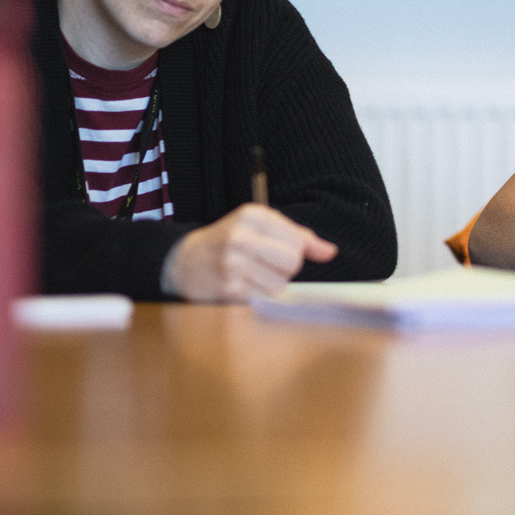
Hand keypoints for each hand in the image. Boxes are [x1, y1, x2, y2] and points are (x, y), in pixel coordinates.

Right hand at [162, 204, 337, 301]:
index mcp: (253, 216)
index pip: (297, 242)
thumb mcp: (260, 227)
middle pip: (292, 264)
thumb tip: (330, 252)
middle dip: (284, 269)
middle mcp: (241, 237)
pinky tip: (242, 285)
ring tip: (251, 275)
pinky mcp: (228, 289)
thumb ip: (298, 237)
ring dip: (271, 285)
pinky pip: (263, 299)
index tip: (276, 251)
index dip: (294, 251)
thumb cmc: (230, 241)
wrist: (185, 261)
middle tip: (264, 265)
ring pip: (280, 285)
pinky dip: (257, 296)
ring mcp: (233, 264)